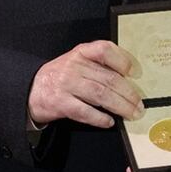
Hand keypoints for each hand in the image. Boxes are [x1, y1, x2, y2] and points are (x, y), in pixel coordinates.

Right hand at [28, 40, 143, 127]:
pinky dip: (100, 118)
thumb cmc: (60, 76)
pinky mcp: (60, 103)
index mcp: (80, 53)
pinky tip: (109, 122)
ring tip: (131, 114)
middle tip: (140, 105)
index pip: (104, 50)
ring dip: (120, 106)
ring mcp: (66, 84)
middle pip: (108, 79)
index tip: (134, 73)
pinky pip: (85, 112)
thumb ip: (98, 66)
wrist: (31, 89)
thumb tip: (128, 81)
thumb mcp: (76, 62)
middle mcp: (73, 66)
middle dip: (129, 94)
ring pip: (101, 95)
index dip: (122, 61)